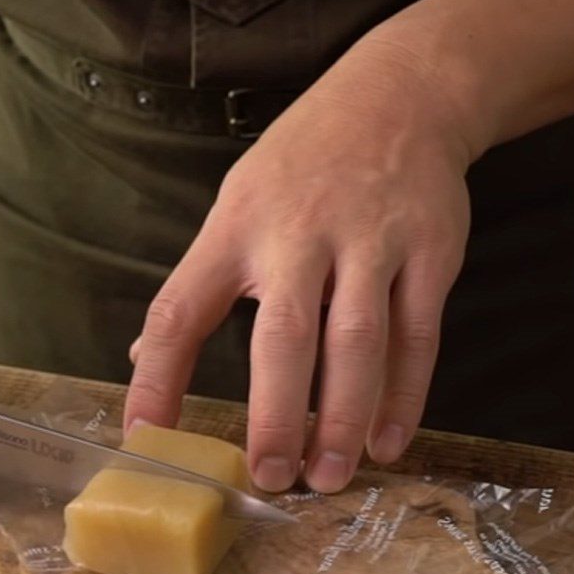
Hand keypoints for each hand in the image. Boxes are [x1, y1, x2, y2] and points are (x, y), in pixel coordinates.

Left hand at [124, 37, 471, 492]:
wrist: (400, 97)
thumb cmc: (307, 159)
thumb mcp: (240, 199)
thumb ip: (201, 280)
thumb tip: (143, 353)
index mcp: (238, 226)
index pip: (181, 309)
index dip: (158, 377)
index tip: (144, 436)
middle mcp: (301, 234)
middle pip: (285, 336)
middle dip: (275, 415)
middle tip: (270, 477)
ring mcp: (372, 241)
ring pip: (359, 343)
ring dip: (342, 418)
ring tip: (329, 476)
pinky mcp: (430, 251)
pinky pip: (418, 336)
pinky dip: (405, 396)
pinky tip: (387, 440)